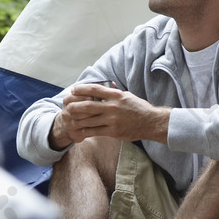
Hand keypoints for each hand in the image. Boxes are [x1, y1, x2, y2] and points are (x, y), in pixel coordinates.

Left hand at [50, 82, 169, 146]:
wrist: (151, 122)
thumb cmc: (139, 108)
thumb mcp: (127, 96)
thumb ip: (114, 92)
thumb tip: (105, 86)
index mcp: (116, 96)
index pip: (94, 89)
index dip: (81, 89)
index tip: (73, 90)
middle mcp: (112, 107)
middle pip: (87, 106)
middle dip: (74, 106)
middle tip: (66, 107)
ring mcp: (112, 120)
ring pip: (88, 120)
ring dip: (76, 120)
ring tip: (69, 120)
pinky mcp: (113, 132)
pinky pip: (94, 131)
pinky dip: (85, 131)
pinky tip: (79, 130)